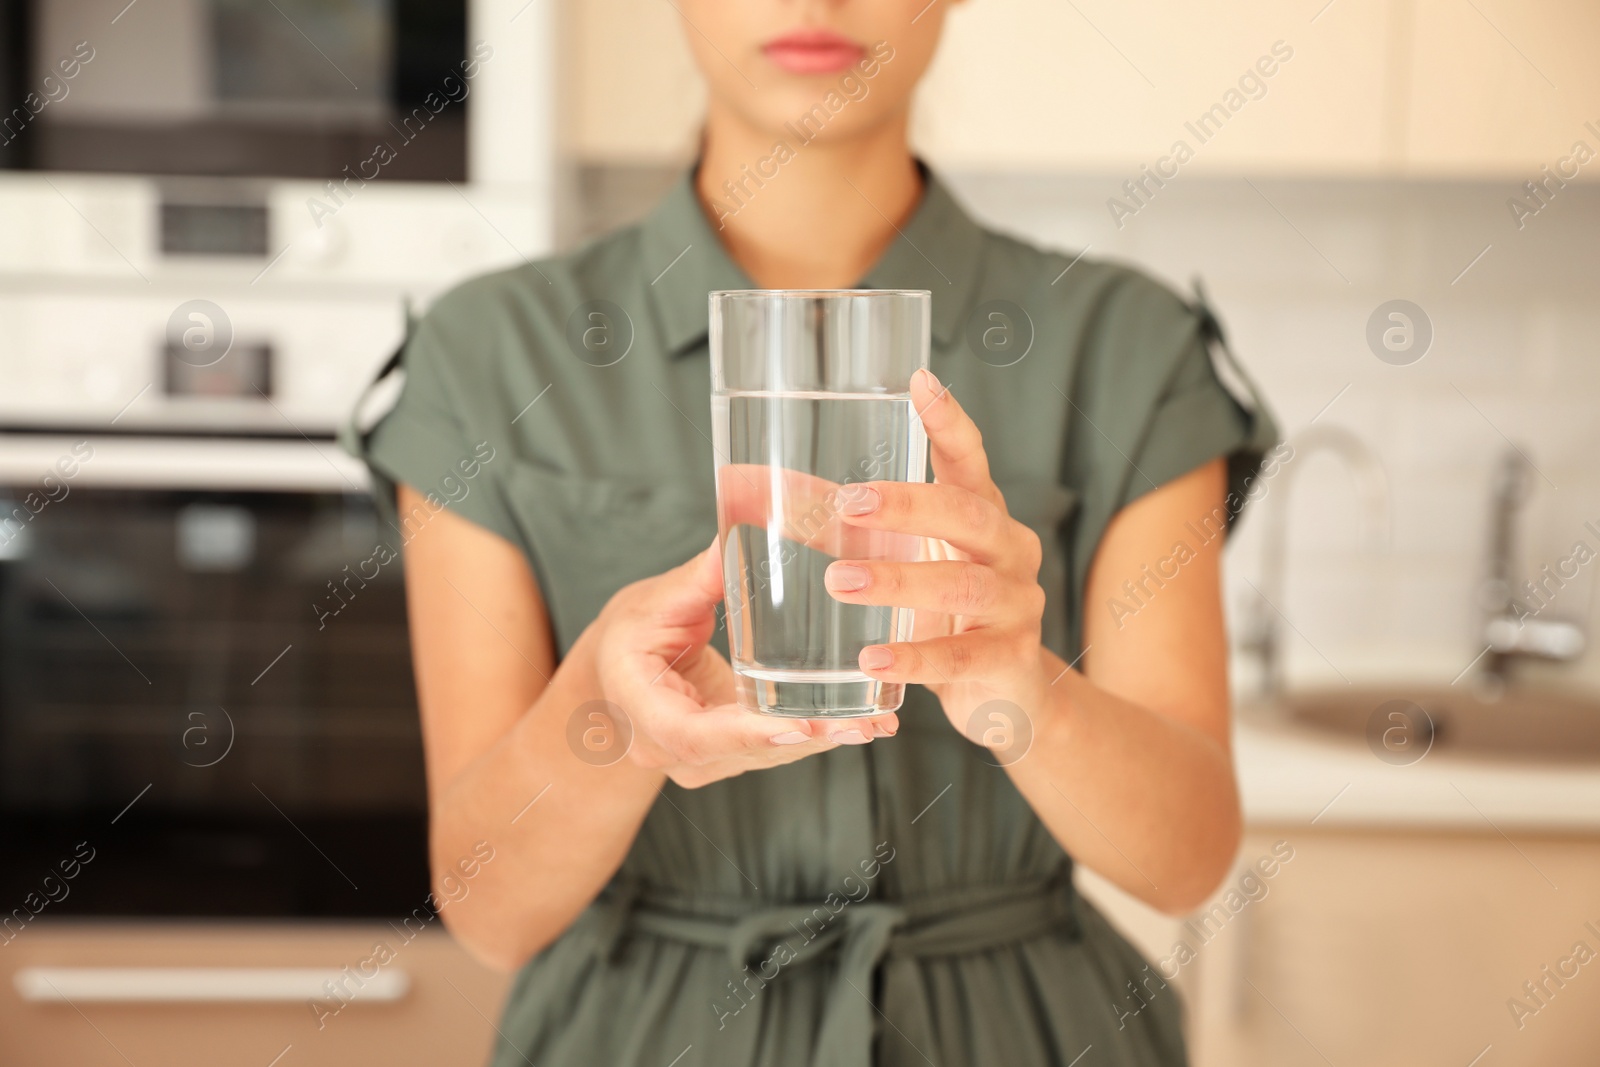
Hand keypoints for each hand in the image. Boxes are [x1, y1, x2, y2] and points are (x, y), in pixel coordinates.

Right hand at [592, 540, 898, 788]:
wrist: (611, 674)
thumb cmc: (627, 634)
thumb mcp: (653, 600)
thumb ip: (699, 578)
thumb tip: (737, 536)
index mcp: (641, 708)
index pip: (696, 735)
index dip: (751, 733)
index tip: (804, 726)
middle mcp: (666, 747)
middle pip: (743, 750)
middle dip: (806, 738)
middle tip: (862, 724)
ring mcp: (696, 760)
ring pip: (763, 755)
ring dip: (820, 740)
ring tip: (874, 722)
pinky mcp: (723, 755)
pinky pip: (769, 748)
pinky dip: (813, 735)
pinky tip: (861, 723)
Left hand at [821, 368, 1052, 738]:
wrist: (1008, 691)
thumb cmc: (948, 613)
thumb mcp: (908, 560)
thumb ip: (844, 527)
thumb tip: (753, 490)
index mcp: (984, 516)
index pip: (970, 460)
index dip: (949, 422)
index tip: (921, 382)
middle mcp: (1010, 551)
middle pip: (968, 514)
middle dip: (908, 504)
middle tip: (847, 504)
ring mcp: (1016, 605)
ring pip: (962, 584)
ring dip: (899, 581)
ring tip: (838, 582)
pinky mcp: (1010, 660)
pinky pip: (960, 657)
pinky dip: (914, 658)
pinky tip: (872, 659)